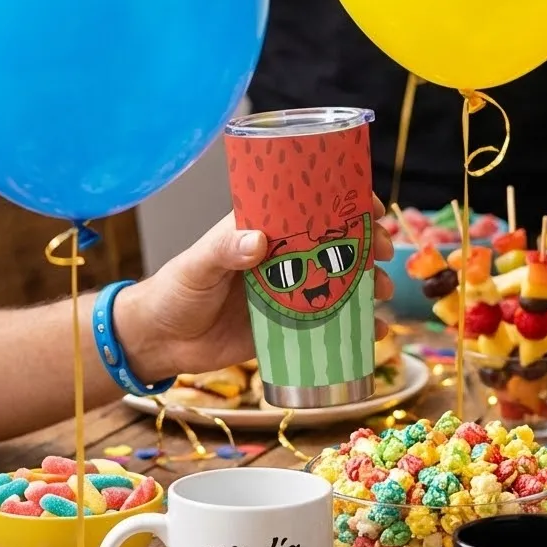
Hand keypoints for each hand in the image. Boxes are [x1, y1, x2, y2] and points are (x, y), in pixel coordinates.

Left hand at [115, 200, 393, 380]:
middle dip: (367, 246)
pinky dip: (357, 330)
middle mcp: (282, 259)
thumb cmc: (173, 293)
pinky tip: (378, 334)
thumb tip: (258, 240)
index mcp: (263, 231)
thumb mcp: (196, 266)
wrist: (161, 343)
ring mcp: (290, 293)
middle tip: (385, 253)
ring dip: (369, 286)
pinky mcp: (290, 327)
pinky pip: (331, 324)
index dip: (344, 204)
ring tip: (384, 294)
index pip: (310, 208)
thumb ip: (223, 249)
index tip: (371, 208)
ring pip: (340, 283)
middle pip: (336, 245)